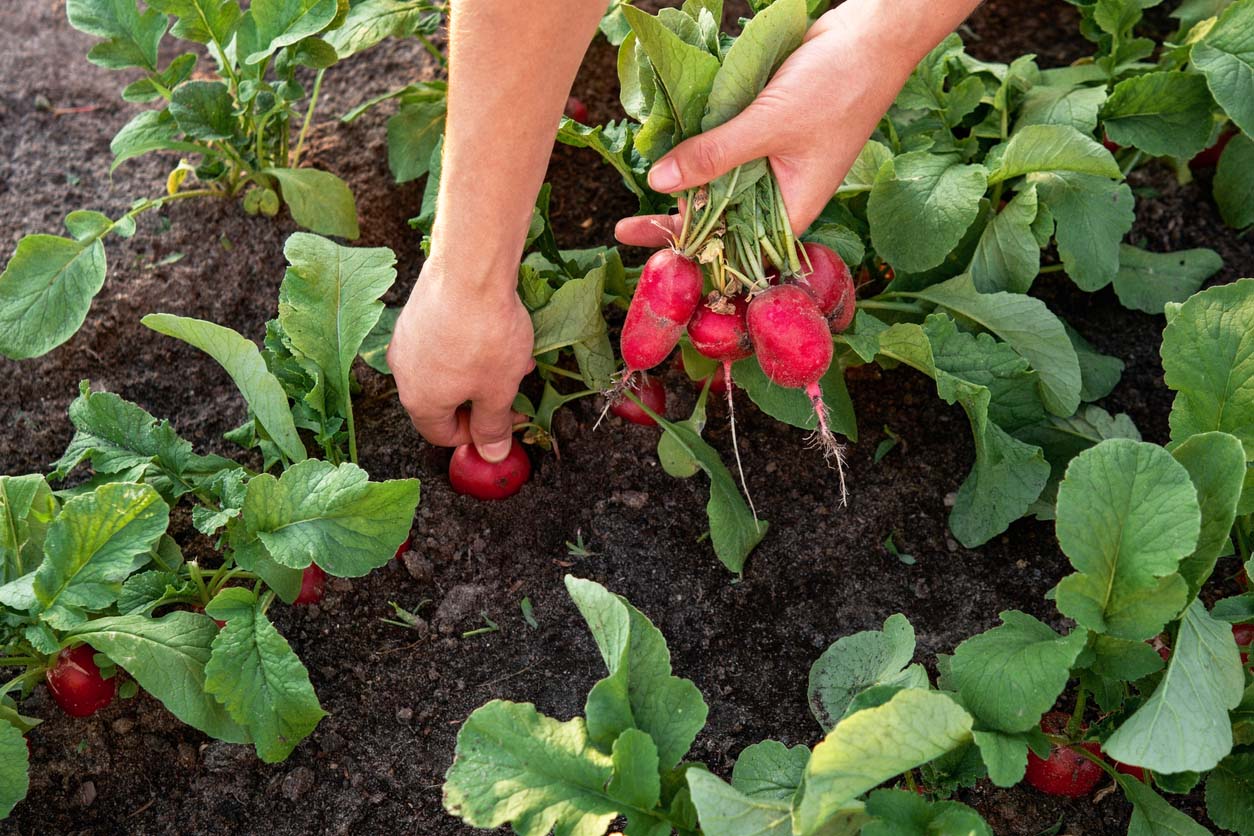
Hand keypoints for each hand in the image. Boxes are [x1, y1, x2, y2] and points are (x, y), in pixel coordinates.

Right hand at [387, 256, 534, 461]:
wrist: (469, 269)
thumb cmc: (484, 336)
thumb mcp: (498, 390)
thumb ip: (493, 427)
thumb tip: (491, 454)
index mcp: (420, 400)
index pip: (441, 435)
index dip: (476, 436)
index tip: (503, 422)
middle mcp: (404, 372)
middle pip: (443, 401)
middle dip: (482, 398)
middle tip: (513, 389)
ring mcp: (407, 339)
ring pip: (446, 368)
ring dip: (481, 370)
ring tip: (514, 356)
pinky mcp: (416, 312)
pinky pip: (443, 340)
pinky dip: (468, 344)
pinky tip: (497, 329)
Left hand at [616, 0, 921, 247]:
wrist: (870, 34)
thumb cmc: (837, 85)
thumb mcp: (768, 124)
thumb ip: (713, 155)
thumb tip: (659, 182)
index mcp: (792, 209)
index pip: (733, 247)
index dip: (690, 252)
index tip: (647, 252)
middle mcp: (780, 194)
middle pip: (720, 220)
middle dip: (678, 223)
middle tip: (623, 229)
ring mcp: (770, 164)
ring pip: (719, 184)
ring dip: (684, 185)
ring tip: (638, 195)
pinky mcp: (761, 134)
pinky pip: (723, 151)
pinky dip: (698, 150)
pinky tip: (665, 152)